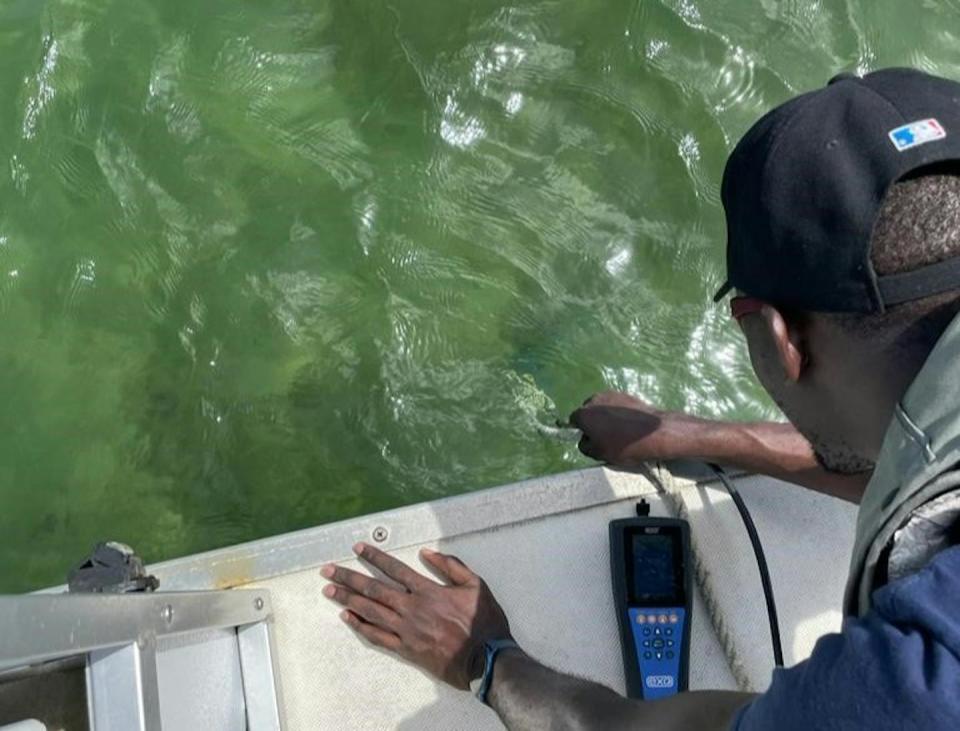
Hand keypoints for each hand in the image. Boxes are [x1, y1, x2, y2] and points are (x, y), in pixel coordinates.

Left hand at [321, 543, 512, 689]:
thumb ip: (451, 566)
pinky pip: (377, 637)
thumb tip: (428, 553)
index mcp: (428, 590)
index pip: (395, 569)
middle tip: (328, 570)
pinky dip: (360, 626)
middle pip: (374, 589)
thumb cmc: (484, 622)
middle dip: (349, 578)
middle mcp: (412, 608)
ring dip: (348, 599)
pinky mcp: (406, 649)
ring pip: (371, 611)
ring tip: (329, 590)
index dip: (374, 557)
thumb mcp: (476, 585)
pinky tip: (347, 617)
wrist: (486, 659)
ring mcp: (407, 630)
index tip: (357, 548)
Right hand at [569, 391, 703, 464]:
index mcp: (584, 414)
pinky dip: (618, 412)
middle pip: (587, 412)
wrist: (655, 432)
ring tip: (618, 431)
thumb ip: (584, 446)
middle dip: (592, 422)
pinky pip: (615, 404)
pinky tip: (628, 424)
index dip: (579, 431)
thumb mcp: (599, 454)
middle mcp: (594, 400)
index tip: (589, 439)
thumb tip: (585, 439)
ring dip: (605, 416)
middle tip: (604, 437)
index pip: (572, 421)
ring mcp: (611, 394)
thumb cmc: (624, 445)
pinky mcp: (626, 394)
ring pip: (601, 407)